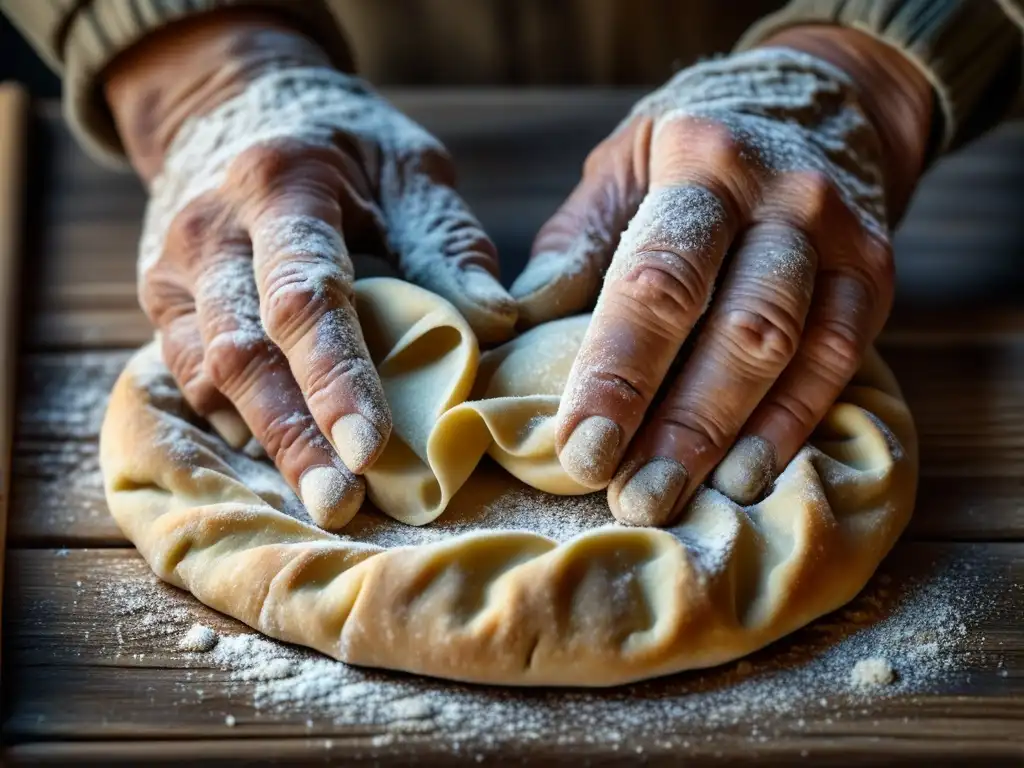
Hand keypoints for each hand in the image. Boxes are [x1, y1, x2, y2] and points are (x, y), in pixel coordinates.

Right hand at [106, 13, 515, 528]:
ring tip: (325, 499)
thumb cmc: (343, 142)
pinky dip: (243, 420)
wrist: (234, 105)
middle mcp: (209, 232)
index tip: (374, 449)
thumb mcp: (407, 166)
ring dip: (268, 441)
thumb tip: (498, 325)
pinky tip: (290, 456)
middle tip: (342, 506)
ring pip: (207, 375)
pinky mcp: (164, 302)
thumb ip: (448, 241)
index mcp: (278, 186)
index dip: (337, 378)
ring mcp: (173, 271)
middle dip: (294, 436)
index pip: (304, 298)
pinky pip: (194, 376)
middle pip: (241, 352)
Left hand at [511, 32, 931, 525]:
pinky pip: (839, 362)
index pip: (657, 279)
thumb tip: (515, 323)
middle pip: (735, 325)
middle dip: (680, 424)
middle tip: (631, 498)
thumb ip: (576, 247)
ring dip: (733, 437)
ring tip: (678, 499)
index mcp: (702, 161)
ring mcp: (840, 237)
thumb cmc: (687, 154)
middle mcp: (783, 195)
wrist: (813, 108)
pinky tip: (745, 475)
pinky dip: (792, 424)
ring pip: (795, 351)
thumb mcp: (619, 171)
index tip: (580, 448)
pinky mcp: (873, 278)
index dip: (619, 371)